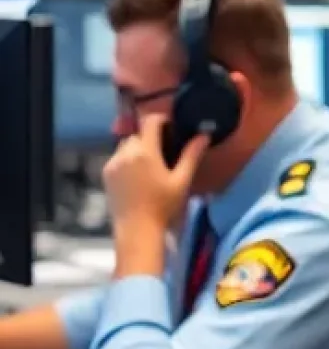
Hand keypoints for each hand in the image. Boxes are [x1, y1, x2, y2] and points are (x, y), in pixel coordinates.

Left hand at [103, 116, 207, 236]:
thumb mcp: (181, 181)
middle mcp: (125, 152)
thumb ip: (191, 156)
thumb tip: (203, 135)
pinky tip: (138, 175)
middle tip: (165, 151)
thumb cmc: (163, 206)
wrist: (137, 229)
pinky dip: (128, 159)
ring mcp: (113, 162)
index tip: (172, 127)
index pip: (150, 122)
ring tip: (150, 164)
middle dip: (150, 137)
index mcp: (145, 152)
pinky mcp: (106, 173)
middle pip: (138, 134)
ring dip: (138, 148)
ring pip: (126, 145)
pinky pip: (118, 157)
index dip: (162, 119)